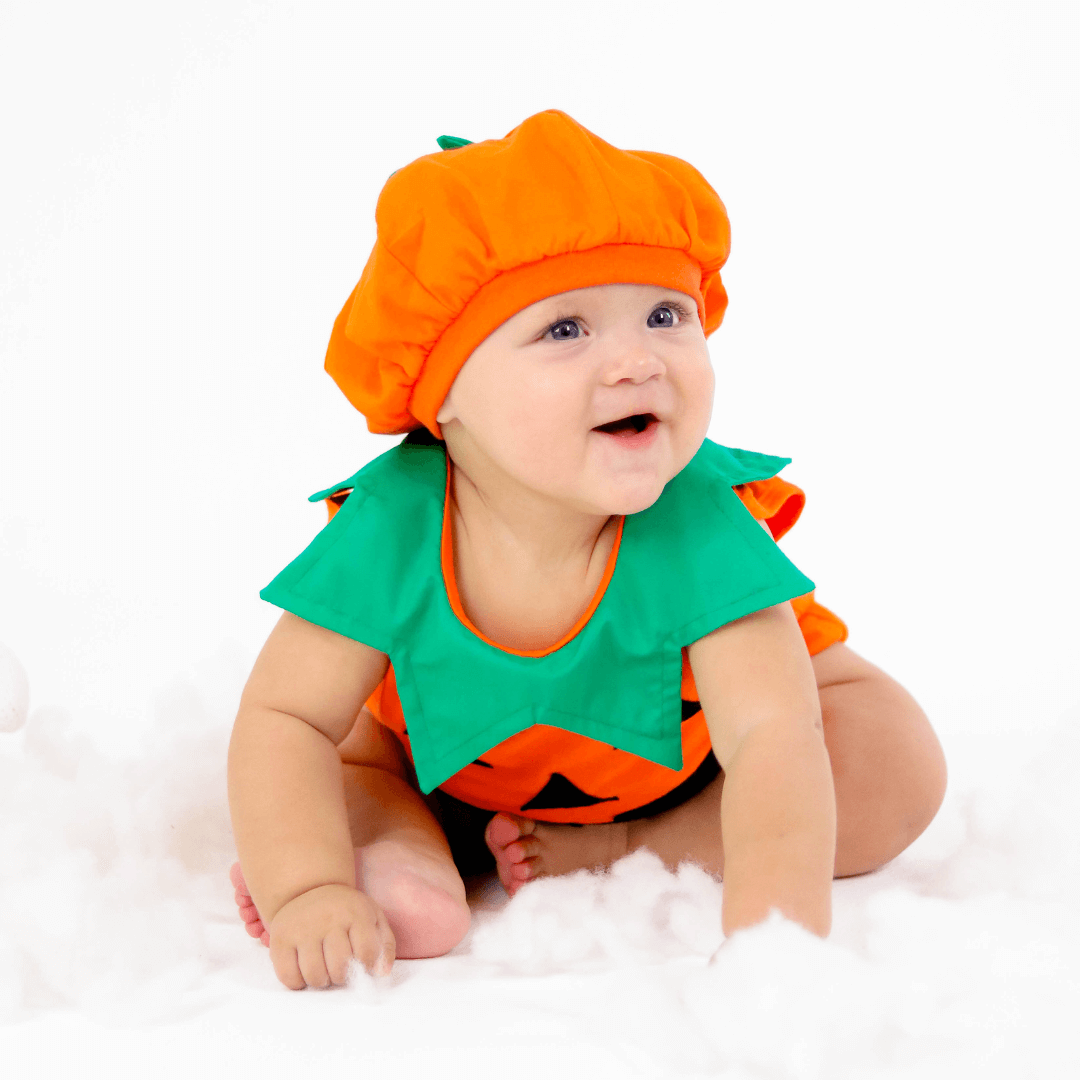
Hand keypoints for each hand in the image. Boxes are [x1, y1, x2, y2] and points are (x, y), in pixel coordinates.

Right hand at [267, 883, 395, 988]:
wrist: (309, 889)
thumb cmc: (346, 911)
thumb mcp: (372, 918)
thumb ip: (385, 945)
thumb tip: (381, 973)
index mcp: (355, 912)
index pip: (367, 953)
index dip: (367, 966)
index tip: (362, 963)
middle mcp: (328, 918)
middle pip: (339, 968)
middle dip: (343, 976)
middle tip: (340, 968)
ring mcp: (302, 928)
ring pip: (314, 976)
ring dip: (322, 981)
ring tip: (324, 969)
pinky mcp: (280, 939)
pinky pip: (288, 977)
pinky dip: (298, 982)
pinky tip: (304, 970)